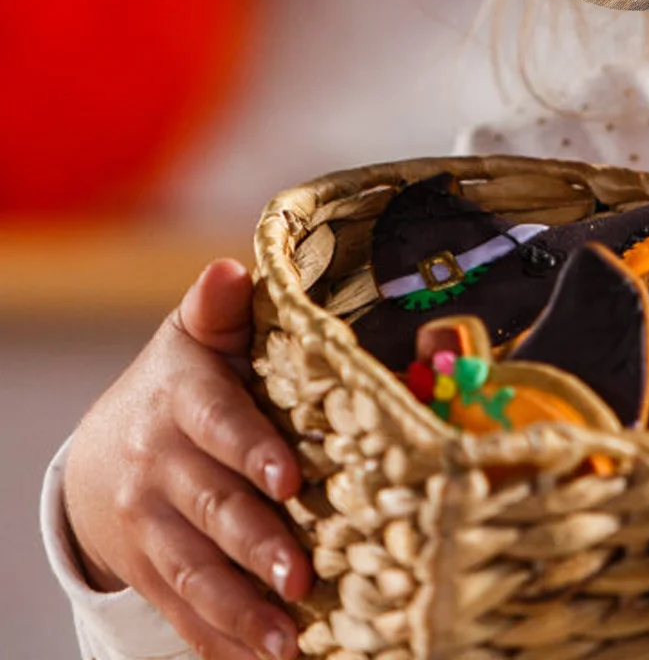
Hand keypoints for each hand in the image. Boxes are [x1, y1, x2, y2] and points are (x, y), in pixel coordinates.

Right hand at [62, 259, 311, 659]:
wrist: (104, 451)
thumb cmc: (179, 380)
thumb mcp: (193, 336)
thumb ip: (219, 309)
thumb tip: (230, 268)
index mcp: (181, 402)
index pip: (218, 425)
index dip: (252, 451)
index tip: (291, 477)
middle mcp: (160, 468)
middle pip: (211, 509)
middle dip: (258, 544)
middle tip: (302, 574)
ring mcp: (150, 525)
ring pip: (196, 572)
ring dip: (242, 610)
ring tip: (288, 640)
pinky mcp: (151, 570)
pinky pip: (183, 611)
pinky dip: (220, 642)